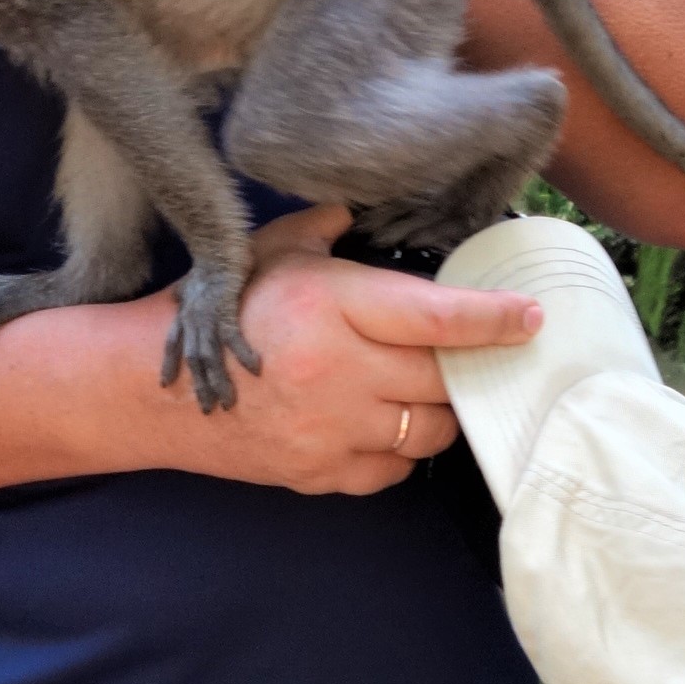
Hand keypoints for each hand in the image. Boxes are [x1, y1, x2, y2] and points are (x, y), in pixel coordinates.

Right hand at [135, 207, 542, 496]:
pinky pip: (393, 469)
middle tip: (467, 353)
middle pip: (442, 379)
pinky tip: (378, 422)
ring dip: (435, 410)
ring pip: (427, 430)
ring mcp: (330, 431)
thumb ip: (326, 229)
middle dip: (463, 367)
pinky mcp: (320, 474)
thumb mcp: (269, 251)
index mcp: (330, 307)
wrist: (152, 392)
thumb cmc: (216, 312)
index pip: (437, 319)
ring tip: (419, 388)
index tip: (532, 318)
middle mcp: (337, 373)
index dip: (493, 320)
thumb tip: (366, 209)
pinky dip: (399, 448)